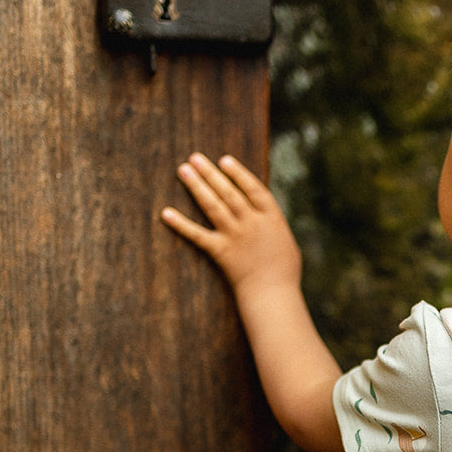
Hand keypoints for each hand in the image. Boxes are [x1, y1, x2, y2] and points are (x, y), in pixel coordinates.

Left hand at [162, 153, 301, 297]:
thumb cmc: (285, 272)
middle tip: (195, 158)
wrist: (273, 294)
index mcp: (271, 217)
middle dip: (210, 173)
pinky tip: (166, 213)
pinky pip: (197, 235)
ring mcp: (235, 235)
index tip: (224, 160)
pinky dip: (180, 224)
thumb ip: (271, 225)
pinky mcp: (220, 251)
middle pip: (228, 192)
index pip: (253, 188)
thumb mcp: (286, 241)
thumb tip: (262, 214)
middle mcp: (251, 222)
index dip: (238, 173)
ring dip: (197, 186)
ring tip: (184, 170)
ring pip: (212, 206)